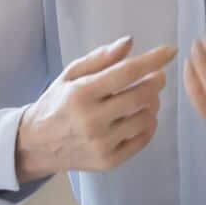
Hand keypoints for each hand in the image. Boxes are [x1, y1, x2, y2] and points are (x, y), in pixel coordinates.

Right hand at [15, 36, 175, 182]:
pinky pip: (143, 140)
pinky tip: (141, 117)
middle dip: (156, 81)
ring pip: (146, 118)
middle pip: (141, 96)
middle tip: (157, 77)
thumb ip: (100, 58)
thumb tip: (129, 42)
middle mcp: (92, 120)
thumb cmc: (57, 103)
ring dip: (152, 104)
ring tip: (144, 98)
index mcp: (81, 93)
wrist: (35, 145)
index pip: (126, 73)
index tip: (170, 51)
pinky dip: (148, 125)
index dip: (152, 60)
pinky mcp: (108, 161)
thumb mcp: (71, 75)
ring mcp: (101, 144)